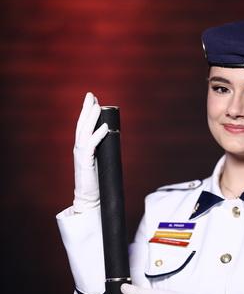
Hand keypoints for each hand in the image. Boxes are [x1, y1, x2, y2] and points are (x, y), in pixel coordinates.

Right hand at [72, 92, 108, 212]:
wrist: (89, 199)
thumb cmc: (96, 183)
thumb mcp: (99, 163)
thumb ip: (103, 152)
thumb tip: (114, 140)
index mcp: (82, 148)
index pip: (83, 127)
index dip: (87, 113)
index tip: (93, 100)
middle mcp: (79, 149)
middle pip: (81, 125)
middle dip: (86, 109)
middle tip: (91, 95)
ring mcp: (81, 155)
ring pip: (85, 132)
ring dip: (91, 118)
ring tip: (96, 105)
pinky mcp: (85, 163)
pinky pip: (91, 145)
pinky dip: (98, 135)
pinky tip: (104, 127)